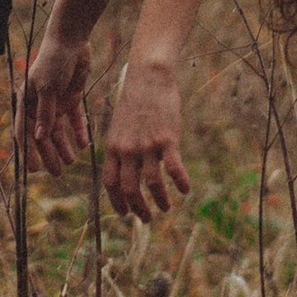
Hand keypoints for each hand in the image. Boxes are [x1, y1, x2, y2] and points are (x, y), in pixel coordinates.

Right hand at [21, 32, 90, 174]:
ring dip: (64, 146)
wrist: (71, 40)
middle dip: (49, 154)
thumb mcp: (47, 87)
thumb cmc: (53, 61)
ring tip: (71, 162)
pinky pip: (74, 119)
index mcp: (27, 101)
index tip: (33, 169)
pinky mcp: (71, 98)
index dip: (28, 151)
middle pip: (43, 135)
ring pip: (58, 131)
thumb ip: (45, 113)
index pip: (24, 132)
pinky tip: (85, 144)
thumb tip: (39, 138)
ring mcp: (56, 102)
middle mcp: (39, 105)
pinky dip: (79, 131)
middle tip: (57, 173)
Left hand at [102, 58, 190, 222]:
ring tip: (166, 207)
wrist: (148, 77)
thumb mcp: (120, 125)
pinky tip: (185, 189)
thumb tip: (126, 168)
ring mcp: (147, 145)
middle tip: (147, 218)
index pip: (110, 183)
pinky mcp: (167, 139)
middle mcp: (127, 149)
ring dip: (160, 201)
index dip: (117, 202)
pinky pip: (174, 169)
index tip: (125, 213)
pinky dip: (180, 183)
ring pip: (152, 184)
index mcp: (113, 147)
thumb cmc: (136, 100)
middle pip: (130, 189)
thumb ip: (121, 147)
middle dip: (138, 208)